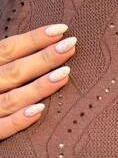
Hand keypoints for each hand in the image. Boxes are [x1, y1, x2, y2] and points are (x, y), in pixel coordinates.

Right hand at [0, 24, 76, 140]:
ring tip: (65, 74)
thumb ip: (3, 63)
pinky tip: (39, 111)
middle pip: (14, 71)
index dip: (33, 39)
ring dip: (38, 87)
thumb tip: (31, 46)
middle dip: (43, 58)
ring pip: (11, 98)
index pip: (7, 49)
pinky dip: (19, 120)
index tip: (61, 29)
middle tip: (70, 45)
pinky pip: (1, 128)